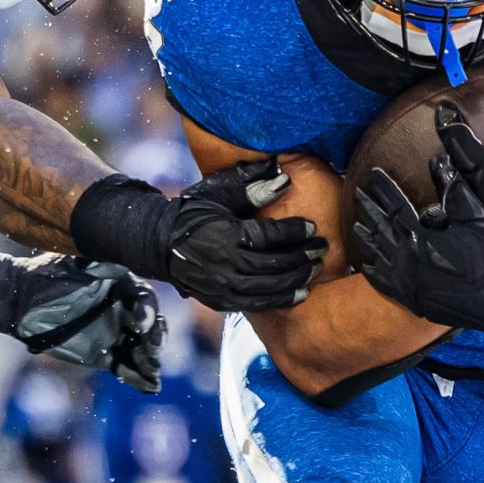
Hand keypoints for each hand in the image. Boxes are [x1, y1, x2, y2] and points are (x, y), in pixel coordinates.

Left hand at [0, 254, 166, 392]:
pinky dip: (138, 378)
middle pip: (150, 326)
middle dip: (156, 338)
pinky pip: (125, 368)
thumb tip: (118, 268)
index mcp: (121, 286)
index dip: (148, 311)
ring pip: (141, 350)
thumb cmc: (47, 275)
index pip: (144, 298)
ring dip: (150, 361)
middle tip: (152, 349)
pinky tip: (150, 387)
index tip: (141, 324)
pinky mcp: (102, 356)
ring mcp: (114, 334)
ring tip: (152, 372)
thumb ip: (97, 269)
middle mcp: (123, 310)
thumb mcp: (75, 265)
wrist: (20, 299)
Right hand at [164, 159, 327, 312]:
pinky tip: (300, 292)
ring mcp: (223, 287)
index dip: (294, 232)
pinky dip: (282, 299)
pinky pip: (258, 304)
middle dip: (302, 256)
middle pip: (274, 264)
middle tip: (322, 248)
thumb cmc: (194, 212)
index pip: (268, 236)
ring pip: (269, 287)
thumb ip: (251, 187)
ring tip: (316, 268)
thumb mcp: (218, 193)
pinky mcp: (222, 301)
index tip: (312, 227)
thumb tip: (284, 178)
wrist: (162, 243)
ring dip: (297, 279)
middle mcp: (225, 264)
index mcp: (225, 235)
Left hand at [350, 157, 483, 332]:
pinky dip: (373, 272)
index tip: (373, 173)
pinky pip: (383, 284)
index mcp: (419, 238)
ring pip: (378, 255)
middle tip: (357, 193)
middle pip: (380, 228)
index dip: (383, 188)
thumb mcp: (475, 218)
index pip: (395, 205)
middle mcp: (406, 260)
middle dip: (368, 208)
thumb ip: (454, 190)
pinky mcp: (410, 298)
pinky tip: (366, 266)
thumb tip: (438, 161)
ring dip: (366, 238)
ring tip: (356, 224)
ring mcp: (405, 281)